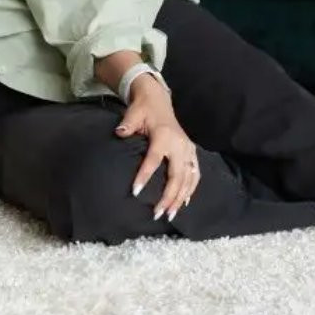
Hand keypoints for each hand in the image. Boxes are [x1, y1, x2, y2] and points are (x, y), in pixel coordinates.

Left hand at [115, 76, 200, 220]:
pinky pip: (195, 174)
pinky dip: (190, 190)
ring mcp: (188, 149)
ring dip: (180, 198)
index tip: (136, 192)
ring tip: (170, 214)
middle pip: (177, 175)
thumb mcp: (133, 112)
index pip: (154, 159)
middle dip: (168, 196)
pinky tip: (183, 203)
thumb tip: (119, 133)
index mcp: (164, 135)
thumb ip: (127, 124)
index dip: (145, 175)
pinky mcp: (191, 152)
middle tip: (158, 213)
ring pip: (188, 178)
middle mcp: (180, 144)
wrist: (158, 101)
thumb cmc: (143, 109)